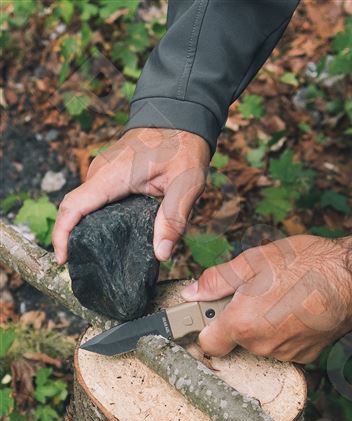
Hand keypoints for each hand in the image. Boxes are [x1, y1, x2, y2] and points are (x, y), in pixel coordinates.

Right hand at [52, 128, 209, 263]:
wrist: (183, 119)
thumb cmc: (184, 147)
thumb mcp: (186, 185)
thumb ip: (173, 219)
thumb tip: (160, 253)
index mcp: (112, 175)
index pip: (74, 207)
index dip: (63, 235)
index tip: (64, 259)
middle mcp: (101, 173)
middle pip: (76, 210)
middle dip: (75, 239)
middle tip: (90, 268)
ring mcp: (103, 172)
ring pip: (86, 205)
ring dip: (87, 229)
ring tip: (100, 258)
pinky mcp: (110, 175)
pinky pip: (96, 200)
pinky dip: (98, 219)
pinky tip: (113, 237)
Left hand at [181, 235, 351, 362]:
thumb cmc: (305, 265)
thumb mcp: (254, 261)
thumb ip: (217, 280)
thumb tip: (194, 292)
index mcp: (242, 323)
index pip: (208, 343)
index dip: (207, 326)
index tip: (213, 312)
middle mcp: (262, 345)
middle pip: (237, 340)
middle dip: (240, 319)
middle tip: (256, 292)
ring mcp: (286, 353)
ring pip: (262, 343)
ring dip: (265, 325)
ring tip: (282, 297)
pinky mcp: (307, 355)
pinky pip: (285, 346)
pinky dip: (286, 332)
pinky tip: (298, 309)